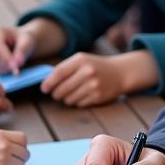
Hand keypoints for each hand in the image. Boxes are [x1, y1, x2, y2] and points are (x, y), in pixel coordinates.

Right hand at [0, 25, 36, 73]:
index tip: (14, 66)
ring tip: (16, 67)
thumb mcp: (27, 42)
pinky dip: (2, 72)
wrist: (20, 44)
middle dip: (4, 63)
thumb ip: (22, 51)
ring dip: (4, 68)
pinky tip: (11, 68)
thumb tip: (16, 63)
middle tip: (17, 69)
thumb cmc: (23, 41)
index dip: (5, 56)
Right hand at [0, 129, 29, 164]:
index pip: (23, 139)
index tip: (17, 150)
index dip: (22, 146)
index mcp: (2, 135)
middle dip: (20, 158)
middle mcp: (4, 146)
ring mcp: (2, 160)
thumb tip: (23, 149)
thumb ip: (7, 139)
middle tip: (12, 161)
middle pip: (25, 153)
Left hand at [42, 50, 157, 107]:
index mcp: (81, 60)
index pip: (59, 73)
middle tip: (56, 94)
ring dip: (66, 99)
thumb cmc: (95, 66)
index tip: (44, 89)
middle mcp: (87, 72)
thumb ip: (65, 68)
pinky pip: (78, 104)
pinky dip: (76, 102)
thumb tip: (46, 83)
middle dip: (56, 94)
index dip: (49, 82)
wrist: (120, 72)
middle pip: (62, 89)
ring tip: (71, 93)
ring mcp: (93, 85)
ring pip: (69, 99)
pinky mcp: (97, 96)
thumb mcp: (81, 60)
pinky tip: (81, 95)